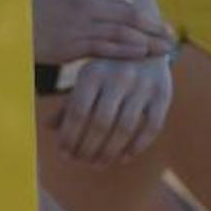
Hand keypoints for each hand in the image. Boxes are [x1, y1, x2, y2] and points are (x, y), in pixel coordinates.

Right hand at [31, 0, 171, 64]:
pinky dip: (127, 51)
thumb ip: (86, 0)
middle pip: (129, 16)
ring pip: (123, 32)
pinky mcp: (73, 43)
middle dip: (153, 28)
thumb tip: (107, 6)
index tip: (159, 25)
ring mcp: (80, 23)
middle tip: (171, 37)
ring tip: (165, 50)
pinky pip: (107, 47)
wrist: (7, 21)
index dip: (144, 16)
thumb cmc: (34, 11)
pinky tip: (141, 55)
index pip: (122, 4)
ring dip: (147, 42)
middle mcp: (86, 2)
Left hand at [44, 56, 169, 164]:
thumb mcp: (87, 79)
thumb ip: (69, 102)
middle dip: (89, 148)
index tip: (64, 154)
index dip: (70, 136)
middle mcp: (118, 78)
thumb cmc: (108, 69)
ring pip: (125, 127)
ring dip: (110, 151)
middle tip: (82, 162)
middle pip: (101, 122)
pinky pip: (151, 127)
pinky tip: (123, 158)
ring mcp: (142, 86)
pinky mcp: (163, 94)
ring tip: (98, 164)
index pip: (77, 111)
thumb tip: (47, 126)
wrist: (147, 46)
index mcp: (93, 73)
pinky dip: (137, 146)